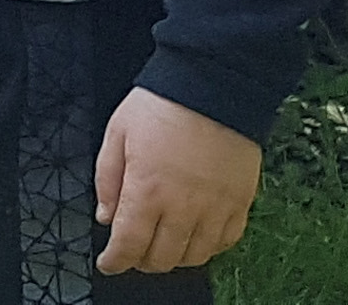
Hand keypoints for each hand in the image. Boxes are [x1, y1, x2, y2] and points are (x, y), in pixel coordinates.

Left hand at [94, 87, 260, 274]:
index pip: (129, 245)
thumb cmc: (162, 104)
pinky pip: (226, 241)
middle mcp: (184, 206)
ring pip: (195, 256)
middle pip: (162, 258)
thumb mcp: (117, 134)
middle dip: (141, 261)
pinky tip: (195, 236)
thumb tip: (105, 215)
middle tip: (132, 251)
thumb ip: (107, 179)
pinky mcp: (241, 202)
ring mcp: (216, 207)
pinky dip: (208, 248)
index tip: (108, 262)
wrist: (213, 85)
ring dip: (174, 257)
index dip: (115, 261)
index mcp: (148, 190)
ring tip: (162, 245)